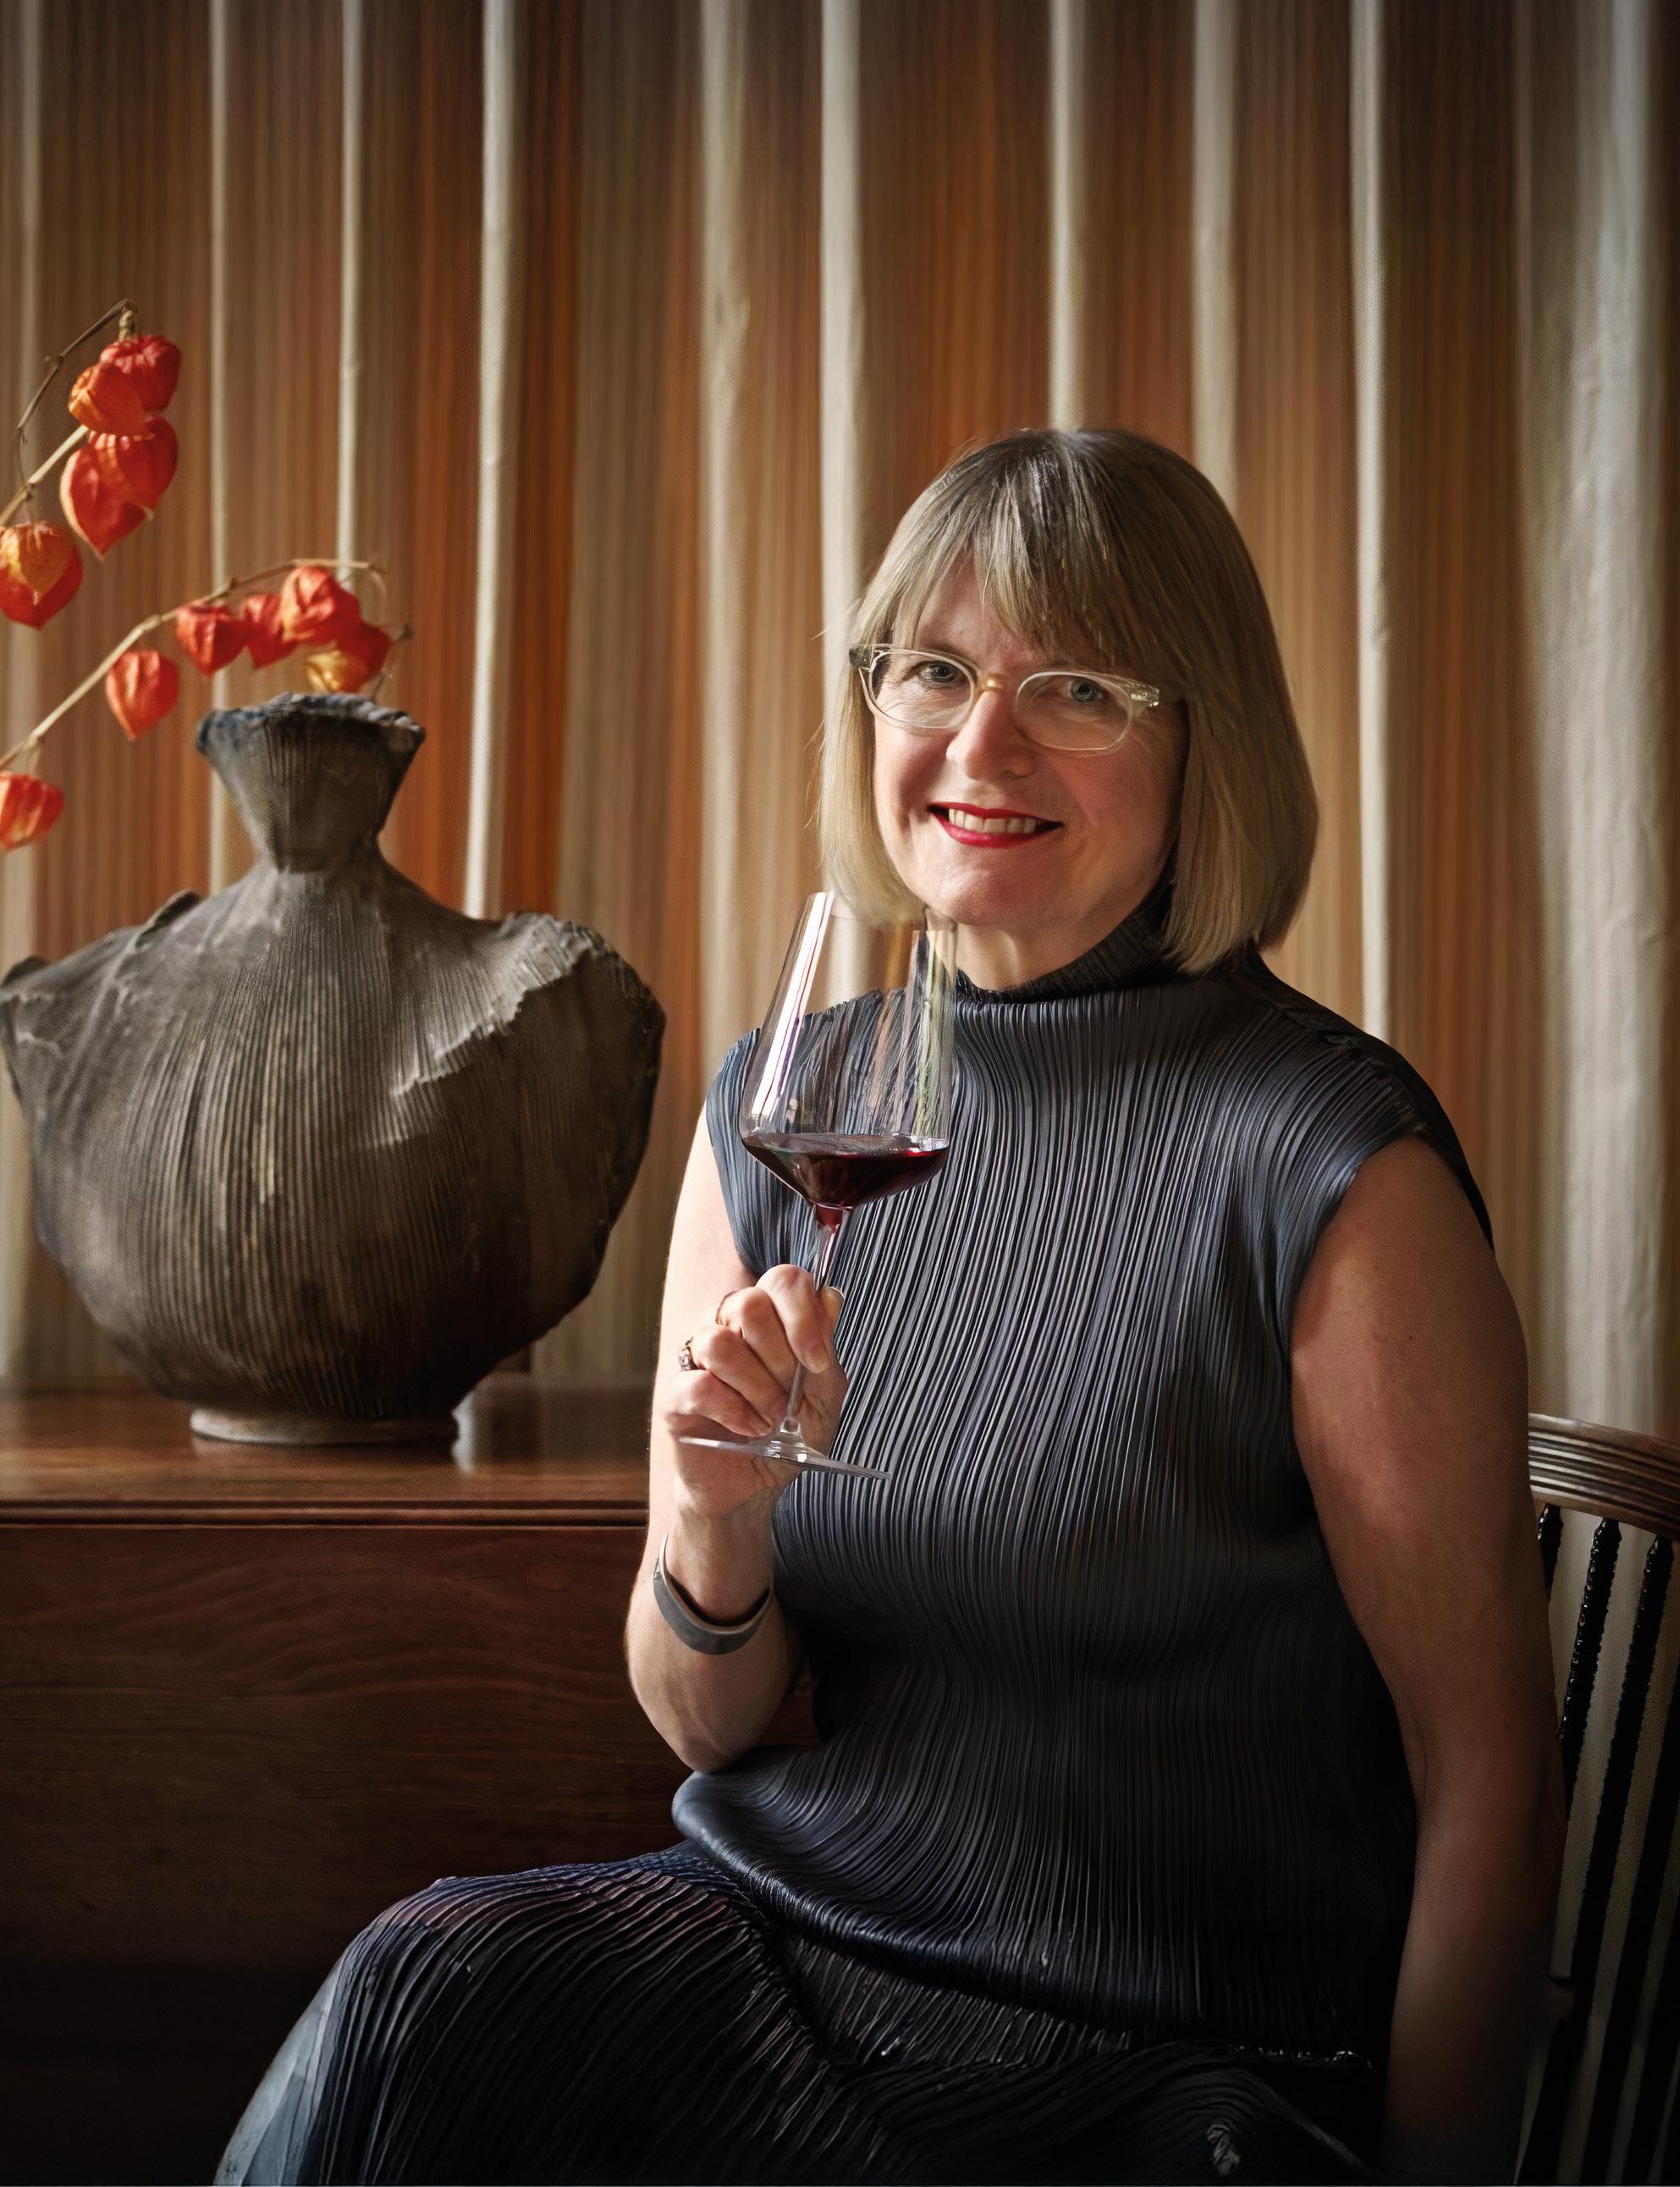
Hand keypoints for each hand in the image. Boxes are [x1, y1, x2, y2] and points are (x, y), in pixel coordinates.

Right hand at [659, 1268, 846, 1518]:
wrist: (755, 1486)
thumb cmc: (789, 1435)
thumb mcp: (824, 1395)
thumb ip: (825, 1348)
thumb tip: (830, 1296)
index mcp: (768, 1318)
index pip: (782, 1280)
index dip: (802, 1315)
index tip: (816, 1361)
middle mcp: (728, 1326)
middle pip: (748, 1304)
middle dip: (779, 1358)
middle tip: (789, 1397)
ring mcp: (696, 1358)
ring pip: (719, 1343)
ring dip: (756, 1388)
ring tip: (770, 1418)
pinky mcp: (675, 1395)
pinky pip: (700, 1385)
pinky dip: (734, 1412)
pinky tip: (749, 1430)